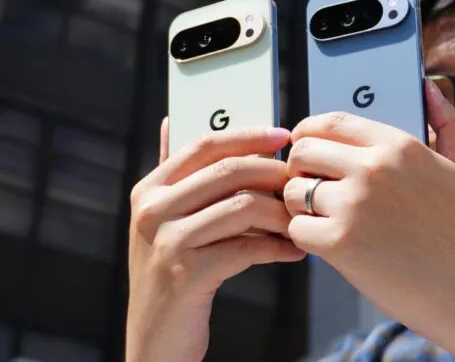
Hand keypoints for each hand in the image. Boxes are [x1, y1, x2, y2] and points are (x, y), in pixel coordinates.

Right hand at [126, 120, 304, 361]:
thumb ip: (175, 175)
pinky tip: (295, 252)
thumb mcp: (165, 220)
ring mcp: (166, 240)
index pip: (205, 144)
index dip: (248, 136)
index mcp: (150, 188)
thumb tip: (173, 119)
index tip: (284, 136)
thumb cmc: (174, 271)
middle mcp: (152, 209)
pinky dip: (279, 247)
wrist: (156, 335)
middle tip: (302, 183)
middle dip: (275, 174)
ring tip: (302, 221)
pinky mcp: (186, 273)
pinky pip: (248, 247)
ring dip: (282, 213)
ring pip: (243, 206)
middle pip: (229, 171)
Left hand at [283, 80, 454, 350]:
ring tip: (322, 219)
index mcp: (399, 146)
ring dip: (300, 206)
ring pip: (295, 191)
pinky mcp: (340, 242)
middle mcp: (373, 168)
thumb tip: (428, 87)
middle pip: (303, 152)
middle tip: (311, 187)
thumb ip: (447, 123)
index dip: (309, 133)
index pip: (331, 122)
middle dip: (300, 169)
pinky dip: (305, 238)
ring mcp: (354, 205)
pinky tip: (328, 245)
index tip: (306, 146)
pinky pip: (296, 228)